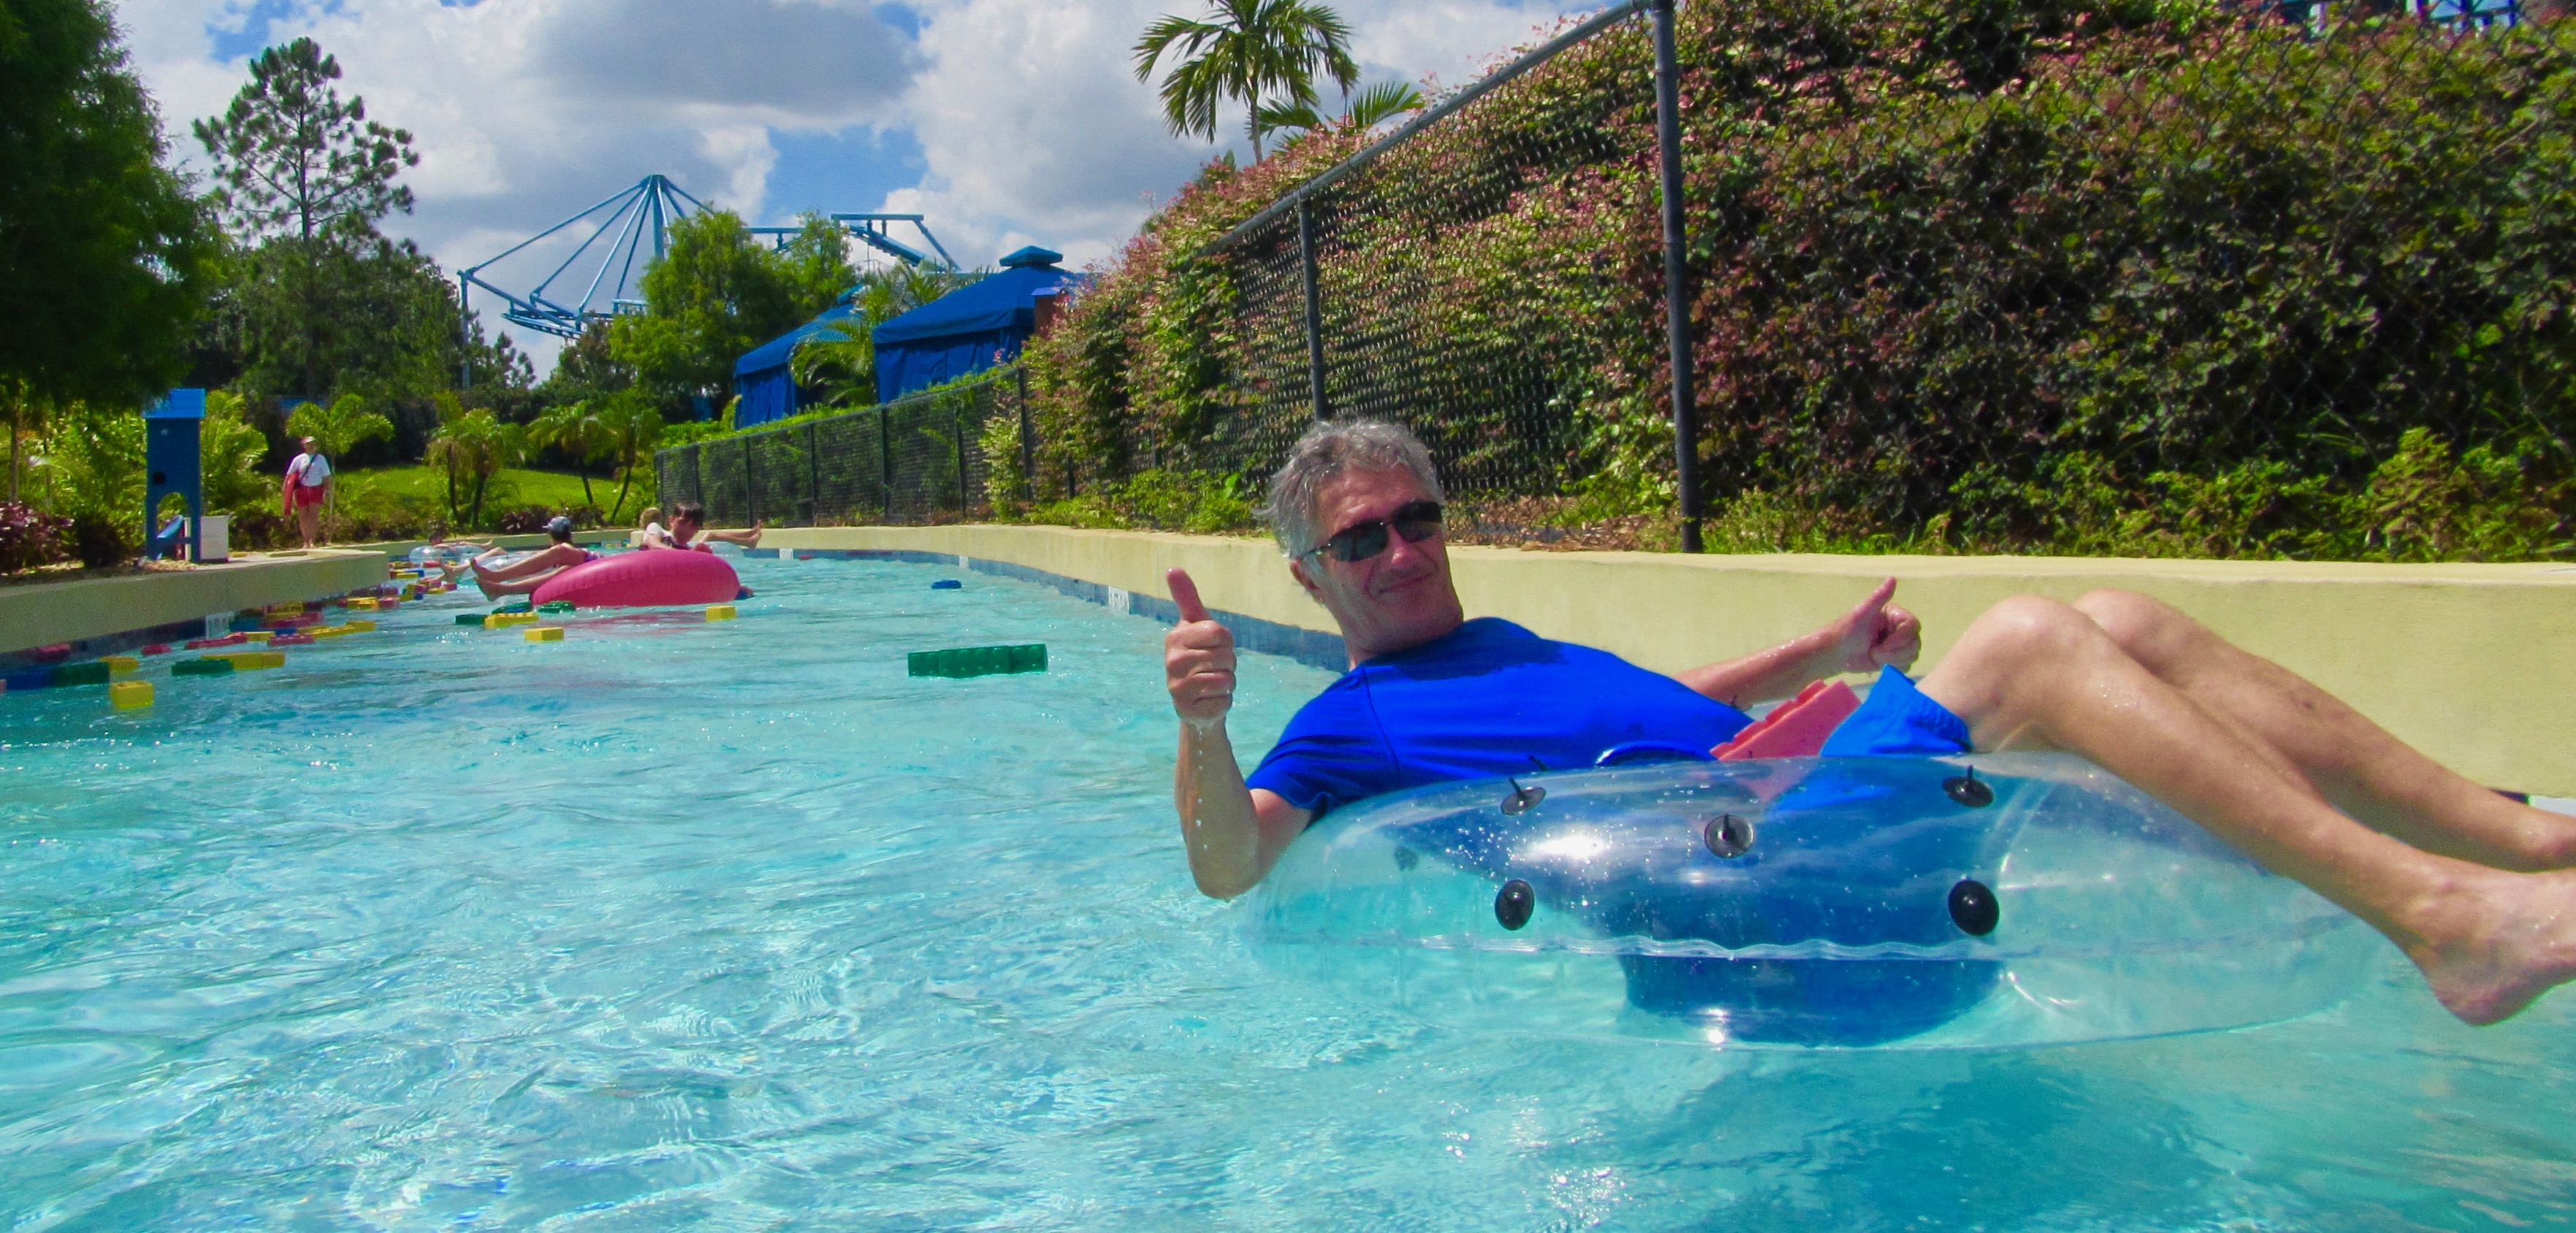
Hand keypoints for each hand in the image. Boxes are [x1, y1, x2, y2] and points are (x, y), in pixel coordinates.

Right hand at [1164, 568, 1235, 728]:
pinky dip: (1224, 701)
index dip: (1226, 642)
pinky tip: (1209, 700)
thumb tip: (1173, 568)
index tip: (1212, 646)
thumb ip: (1187, 598)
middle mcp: (1172, 661)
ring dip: (1227, 682)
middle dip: (1228, 663)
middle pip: (1226, 656)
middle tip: (1213, 667)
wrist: (1196, 701)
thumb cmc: (1200, 656)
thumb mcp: (1197, 626)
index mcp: (1176, 637)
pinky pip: (1224, 700)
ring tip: (1212, 683)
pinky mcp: (1189, 710)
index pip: (1220, 633)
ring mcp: (1177, 687)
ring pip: (1226, 679)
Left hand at [1824, 578, 1921, 673]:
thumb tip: (1892, 578)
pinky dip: (1893, 666)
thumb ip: (1878, 597)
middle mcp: (1899, 628)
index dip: (1901, 638)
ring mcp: (1898, 645)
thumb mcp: (1862, 613)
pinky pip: (1906, 666)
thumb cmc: (1846, 631)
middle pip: (1915, 642)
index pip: (1913, 625)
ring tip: (1874, 655)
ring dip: (1892, 660)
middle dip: (1895, 652)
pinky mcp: (1895, 659)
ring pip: (1912, 655)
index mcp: (1895, 614)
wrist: (1836, 653)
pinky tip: (1879, 662)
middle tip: (1874, 651)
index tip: (1883, 644)